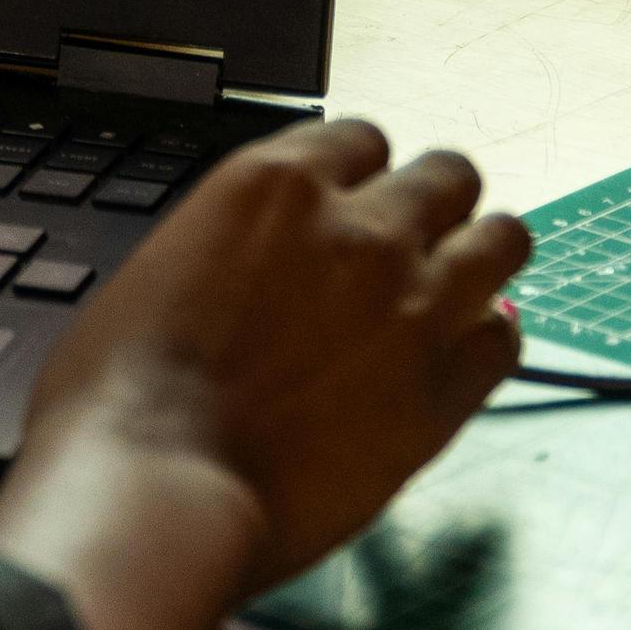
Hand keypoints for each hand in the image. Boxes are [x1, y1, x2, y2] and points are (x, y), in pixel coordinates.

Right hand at [29, 120, 527, 588]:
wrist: (155, 489)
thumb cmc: (124, 398)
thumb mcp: (158, 274)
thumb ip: (233, 248)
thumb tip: (259, 267)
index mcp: (274, 186)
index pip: (358, 140)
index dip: (358, 175)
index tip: (352, 202)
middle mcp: (359, 228)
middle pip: (446, 175)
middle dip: (432, 205)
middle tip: (413, 243)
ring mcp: (415, 303)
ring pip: (504, 239)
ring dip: (481, 256)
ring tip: (460, 285)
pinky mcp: (448, 386)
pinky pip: (506, 337)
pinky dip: (488, 341)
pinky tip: (460, 356)